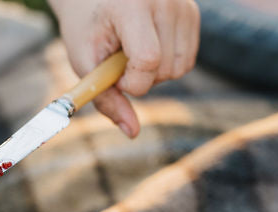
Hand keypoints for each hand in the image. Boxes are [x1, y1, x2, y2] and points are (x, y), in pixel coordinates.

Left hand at [49, 0, 199, 136]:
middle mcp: (166, 0)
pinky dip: (166, 64)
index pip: (148, 59)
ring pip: (180, 68)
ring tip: (131, 53)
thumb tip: (133, 133)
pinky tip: (146, 47)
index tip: (114, 76)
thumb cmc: (85, 27)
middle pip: (166, 69)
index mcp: (132, 6)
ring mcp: (183, 5)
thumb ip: (106, 98)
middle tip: (117, 61)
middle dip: (140, 78)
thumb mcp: (85, 61)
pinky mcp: (192, 12)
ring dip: (154, 73)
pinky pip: (187, 60)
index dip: (132, 81)